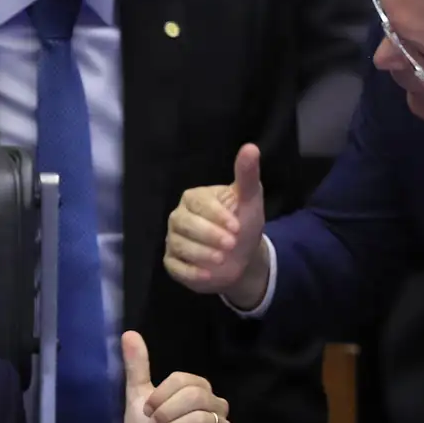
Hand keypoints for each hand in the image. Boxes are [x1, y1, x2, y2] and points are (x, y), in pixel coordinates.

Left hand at [121, 331, 230, 422]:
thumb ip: (137, 366)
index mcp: (198, 388)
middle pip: (194, 397)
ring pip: (201, 420)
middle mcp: (215, 404)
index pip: (184, 380)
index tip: (147, 411)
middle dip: (166, 415)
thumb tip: (129, 333)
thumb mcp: (138, 397)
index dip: (161, 396)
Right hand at [163, 144, 267, 307]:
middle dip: (208, 234)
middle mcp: (180, 217)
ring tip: (222, 259)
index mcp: (195, 198)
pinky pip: (174, 266)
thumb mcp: (250, 200)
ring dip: (200, 253)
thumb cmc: (243, 224)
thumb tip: (251, 147)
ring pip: (178, 244)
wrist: (242, 259)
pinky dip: (190, 272)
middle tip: (231, 244)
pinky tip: (207, 275)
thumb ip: (247, 176)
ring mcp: (174, 240)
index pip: (199, 203)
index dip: (217, 215)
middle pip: (184, 223)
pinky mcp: (173, 263)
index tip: (236, 226)